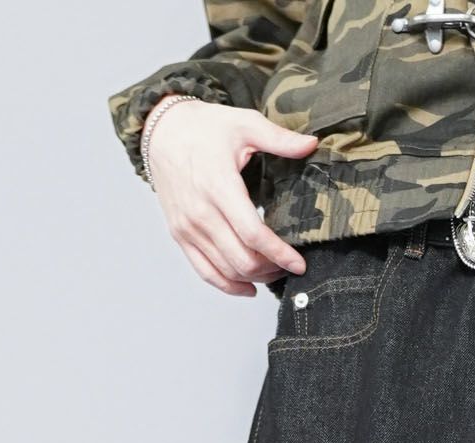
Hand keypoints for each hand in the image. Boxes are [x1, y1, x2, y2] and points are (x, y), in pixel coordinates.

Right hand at [146, 99, 317, 294]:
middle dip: (271, 269)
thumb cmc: (204, 127)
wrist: (162, 130)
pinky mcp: (180, 235)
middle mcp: (200, 213)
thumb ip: (279, 138)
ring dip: (254, 278)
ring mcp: (187, 227)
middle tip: (290, 266)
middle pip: (241, 259)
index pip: (253, 234)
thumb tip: (312, 144)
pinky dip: (228, 286)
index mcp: (219, 186)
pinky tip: (248, 287)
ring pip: (226, 270)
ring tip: (273, 272)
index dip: (280, 254)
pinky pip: (205, 272)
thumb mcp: (244, 123)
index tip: (299, 263)